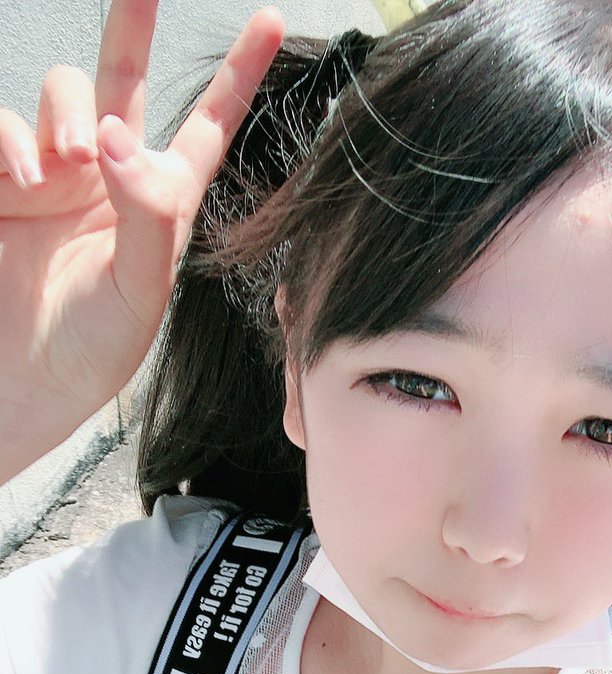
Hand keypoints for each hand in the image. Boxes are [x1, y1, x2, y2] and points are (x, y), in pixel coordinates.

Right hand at [0, 0, 284, 475]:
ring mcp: (52, 174)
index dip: (237, 76)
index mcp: (159, 203)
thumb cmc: (91, 351)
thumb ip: (146, 214)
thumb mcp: (141, 292)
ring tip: (69, 164)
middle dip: (131, 25)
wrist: (23, 382)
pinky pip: (2, 125)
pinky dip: (10, 141)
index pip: (205, 127)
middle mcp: (107, 177)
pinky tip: (23, 181)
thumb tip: (121, 137)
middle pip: (123, 78)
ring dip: (67, 116)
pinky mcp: (1, 181)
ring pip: (64, 95)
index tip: (269, 20)